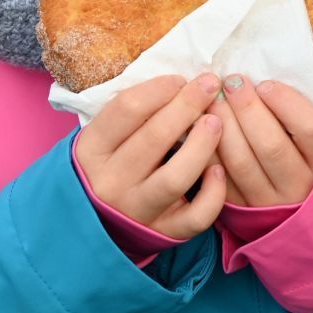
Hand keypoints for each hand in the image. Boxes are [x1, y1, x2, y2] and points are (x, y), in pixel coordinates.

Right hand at [73, 74, 227, 238]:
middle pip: (154, 137)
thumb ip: (132, 114)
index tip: (180, 79)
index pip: (126, 110)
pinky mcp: (164, 233)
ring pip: (175, 178)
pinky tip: (220, 170)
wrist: (95, 226)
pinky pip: (195, 216)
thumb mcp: (104, 139)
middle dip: (187, 105)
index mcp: (92, 151)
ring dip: (201, 145)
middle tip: (210, 85)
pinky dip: (213, 193)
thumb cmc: (109, 166)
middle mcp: (111, 182)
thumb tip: (181, 82)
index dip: (159, 88)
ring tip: (216, 122)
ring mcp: (138, 210)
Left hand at [210, 78, 312, 206]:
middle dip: (247, 109)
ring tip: (213, 101)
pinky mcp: (242, 209)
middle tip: (231, 82)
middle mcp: (300, 183)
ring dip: (223, 127)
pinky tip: (202, 128)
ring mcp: (269, 201)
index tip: (265, 84)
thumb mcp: (311, 134)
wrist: (297, 204)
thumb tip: (259, 78)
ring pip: (242, 163)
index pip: (311, 129)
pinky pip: (220, 178)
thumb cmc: (302, 151)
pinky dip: (208, 150)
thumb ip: (296, 111)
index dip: (287, 103)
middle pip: (272, 145)